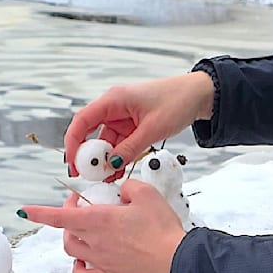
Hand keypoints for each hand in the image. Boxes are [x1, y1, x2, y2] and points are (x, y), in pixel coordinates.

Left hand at [21, 179, 186, 272]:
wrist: (176, 259)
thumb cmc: (162, 228)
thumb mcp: (148, 194)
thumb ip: (129, 188)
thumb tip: (121, 192)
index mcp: (100, 219)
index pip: (60, 216)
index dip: (40, 213)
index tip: (25, 210)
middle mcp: (95, 241)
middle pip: (66, 231)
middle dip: (68, 216)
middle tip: (82, 206)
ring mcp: (101, 260)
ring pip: (72, 250)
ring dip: (72, 238)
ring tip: (83, 230)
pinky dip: (79, 268)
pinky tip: (84, 260)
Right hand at [64, 72, 214, 177]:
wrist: (199, 95)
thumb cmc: (177, 100)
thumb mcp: (152, 129)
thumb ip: (130, 148)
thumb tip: (111, 163)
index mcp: (114, 99)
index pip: (83, 120)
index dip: (73, 142)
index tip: (73, 162)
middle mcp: (114, 106)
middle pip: (91, 132)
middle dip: (88, 155)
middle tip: (89, 175)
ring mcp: (123, 116)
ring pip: (106, 141)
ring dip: (105, 159)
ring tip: (106, 177)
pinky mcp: (132, 124)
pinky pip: (119, 142)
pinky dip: (118, 156)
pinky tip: (117, 170)